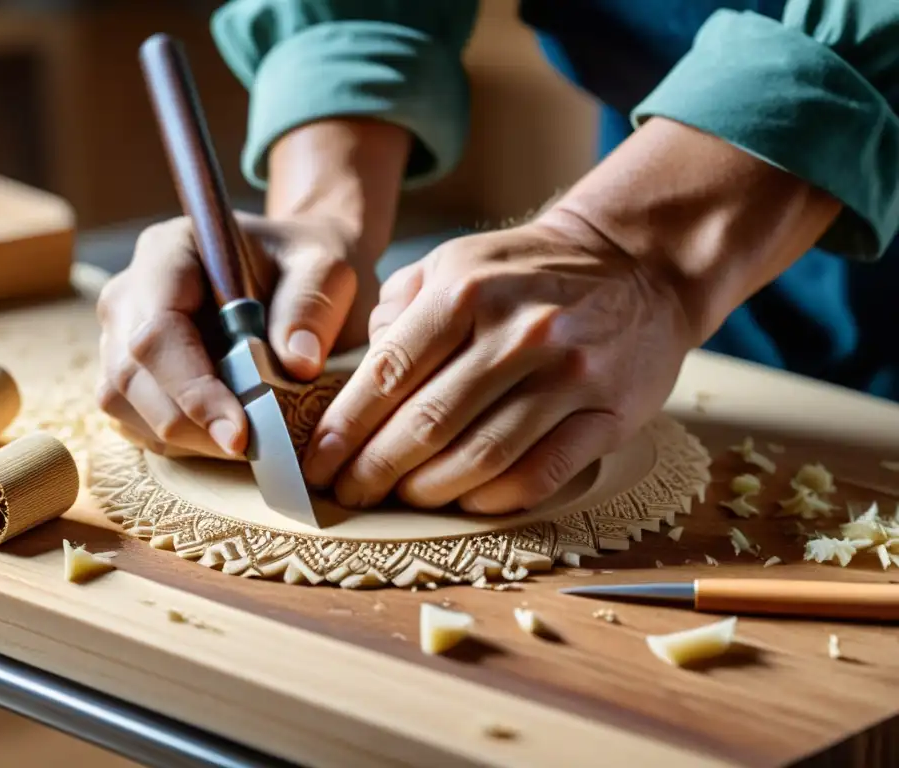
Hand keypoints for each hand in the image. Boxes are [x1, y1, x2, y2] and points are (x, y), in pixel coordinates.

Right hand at [96, 213, 376, 458]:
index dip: (192, 388)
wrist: (296, 274)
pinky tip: (226, 436)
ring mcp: (119, 336)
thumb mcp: (325, 269)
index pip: (158, 330)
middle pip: (130, 374)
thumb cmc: (305, 264)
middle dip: (189, 424)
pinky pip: (135, 421)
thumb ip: (312, 306)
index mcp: (168, 252)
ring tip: (246, 442)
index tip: (239, 433)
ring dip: (183, 437)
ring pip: (124, 405)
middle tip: (249, 450)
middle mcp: (130, 294)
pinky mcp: (129, 374)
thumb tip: (299, 363)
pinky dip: (180, 441)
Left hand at [302, 212, 697, 513]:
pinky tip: (466, 500)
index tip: (317, 464)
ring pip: (481, 457)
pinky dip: (495, 498)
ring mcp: (568, 376)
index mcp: (466, 290)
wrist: (635, 266)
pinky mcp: (608, 413)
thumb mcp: (455, 261)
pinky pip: (541, 474)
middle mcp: (517, 333)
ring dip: (429, 491)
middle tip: (348, 493)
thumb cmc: (527, 273)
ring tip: (401, 498)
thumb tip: (358, 373)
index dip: (344, 428)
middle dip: (375, 469)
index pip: (387, 373)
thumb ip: (398, 308)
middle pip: (428, 424)